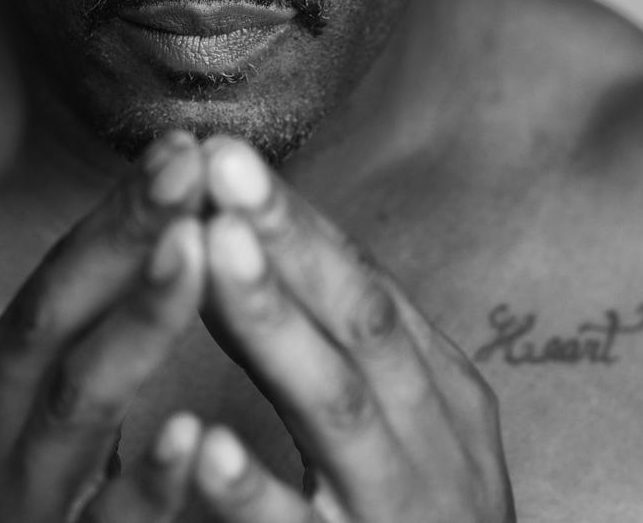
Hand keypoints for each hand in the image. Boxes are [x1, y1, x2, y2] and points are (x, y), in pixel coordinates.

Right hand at [0, 129, 208, 522]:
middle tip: (190, 162)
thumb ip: (83, 337)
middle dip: (125, 232)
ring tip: (195, 249)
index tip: (184, 144)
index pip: (60, 275)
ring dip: (139, 319)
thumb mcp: (27, 411)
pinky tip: (192, 433)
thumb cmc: (14, 507)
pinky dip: (147, 479)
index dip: (120, 209)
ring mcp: (16, 500)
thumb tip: (160, 232)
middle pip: (58, 312)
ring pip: (79, 400)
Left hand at [190, 138, 515, 522]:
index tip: (226, 154)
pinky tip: (203, 448)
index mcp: (439, 390)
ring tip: (215, 250)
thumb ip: (356, 352)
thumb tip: (277, 249)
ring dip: (274, 324)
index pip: (363, 284)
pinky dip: (254, 494)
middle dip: (287, 239)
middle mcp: (433, 440)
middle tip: (221, 165)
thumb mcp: (415, 429)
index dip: (297, 220)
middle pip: (358, 322)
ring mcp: (400, 514)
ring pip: (337, 408)